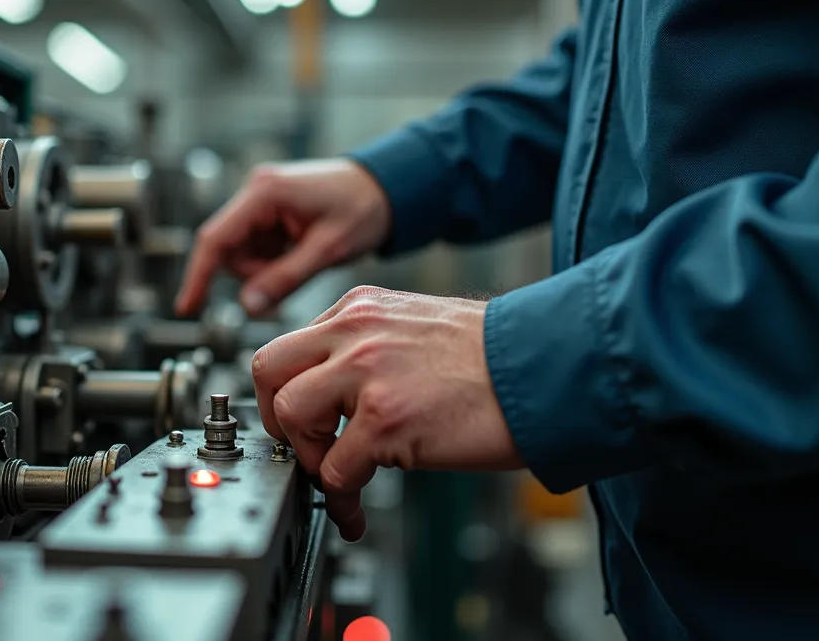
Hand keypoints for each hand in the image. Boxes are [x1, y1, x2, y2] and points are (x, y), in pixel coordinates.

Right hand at [175, 159, 390, 316]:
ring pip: (243, 253)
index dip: (198, 276)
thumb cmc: (364, 207)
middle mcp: (257, 192)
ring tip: (304, 263)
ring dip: (265, 271)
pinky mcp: (271, 213)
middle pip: (229, 251)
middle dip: (254, 275)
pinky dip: (274, 262)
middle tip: (292, 278)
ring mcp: (262, 202)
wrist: (389, 188)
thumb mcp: (326, 250)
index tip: (187, 307)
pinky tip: (301, 256)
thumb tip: (248, 305)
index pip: (215, 239)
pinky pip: (258, 248)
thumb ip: (284, 279)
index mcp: (265, 193)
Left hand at [252, 286, 521, 540]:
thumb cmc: (495, 359)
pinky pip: (335, 467)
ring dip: (309, 458)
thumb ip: (368, 350)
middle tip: (303, 448)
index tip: (303, 424)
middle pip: (268, 370)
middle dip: (275, 419)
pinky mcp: (387, 416)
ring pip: (290, 415)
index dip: (288, 392)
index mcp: (360, 308)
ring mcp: (367, 371)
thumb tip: (335, 397)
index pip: (289, 347)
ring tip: (338, 478)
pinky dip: (341, 497)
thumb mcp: (415, 329)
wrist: (550, 367)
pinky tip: (358, 509)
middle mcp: (356, 330)